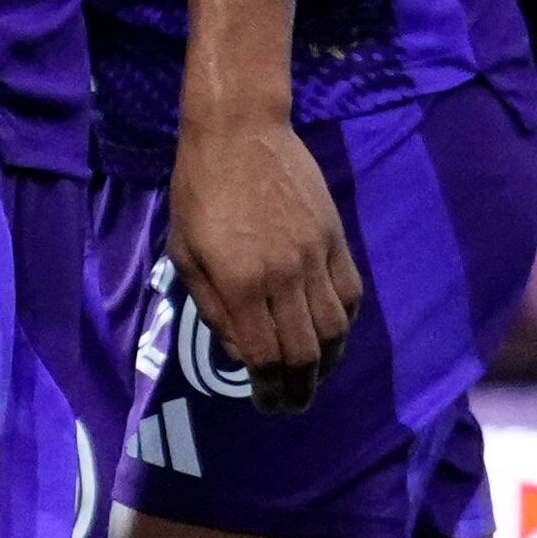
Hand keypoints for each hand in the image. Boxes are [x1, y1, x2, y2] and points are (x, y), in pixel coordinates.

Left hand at [164, 116, 361, 408]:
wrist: (239, 133)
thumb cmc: (198, 192)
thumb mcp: (185, 253)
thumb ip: (213, 307)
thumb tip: (241, 353)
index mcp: (240, 283)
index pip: (264, 355)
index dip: (268, 388)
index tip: (267, 404)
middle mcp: (284, 276)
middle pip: (304, 350)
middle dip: (300, 386)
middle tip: (292, 404)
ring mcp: (316, 257)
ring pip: (335, 327)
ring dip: (327, 361)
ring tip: (313, 376)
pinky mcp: (336, 238)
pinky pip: (351, 293)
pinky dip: (346, 322)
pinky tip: (333, 334)